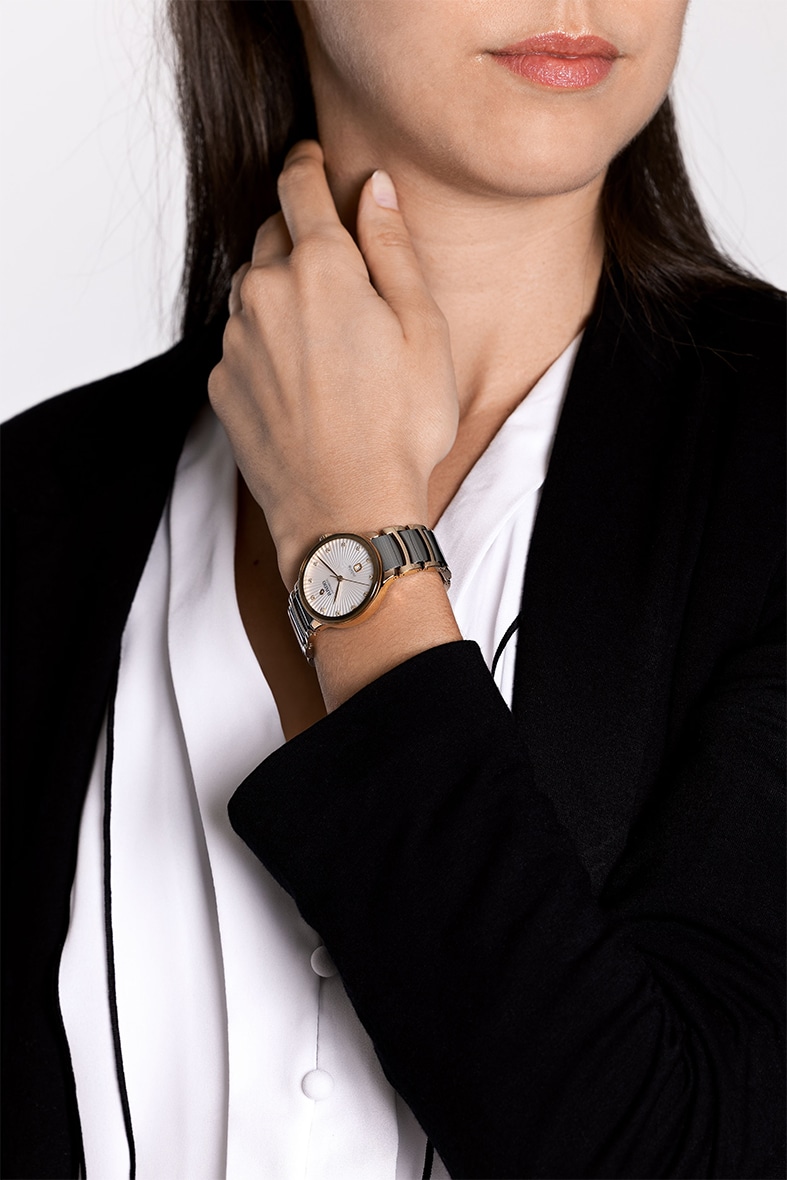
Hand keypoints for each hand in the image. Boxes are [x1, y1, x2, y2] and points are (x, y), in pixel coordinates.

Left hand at [208, 139, 459, 588]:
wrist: (346, 514)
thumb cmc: (400, 428)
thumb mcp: (423, 330)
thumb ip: (392, 249)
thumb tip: (375, 188)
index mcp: (321, 269)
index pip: (299, 186)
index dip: (306, 164)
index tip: (311, 159)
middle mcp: (264, 295)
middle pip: (271, 235)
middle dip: (299, 236)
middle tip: (337, 269)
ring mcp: (235, 342)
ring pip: (251, 289)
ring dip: (279, 292)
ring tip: (324, 337)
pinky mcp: (220, 385)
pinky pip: (239, 342)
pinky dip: (264, 344)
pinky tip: (301, 380)